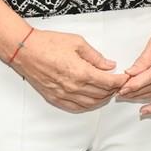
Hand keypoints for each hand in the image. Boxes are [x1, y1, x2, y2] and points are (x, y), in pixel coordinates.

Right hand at [9, 29, 128, 111]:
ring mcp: (63, 95)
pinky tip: (92, 100)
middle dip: (113, 90)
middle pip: (101, 94)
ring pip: (90, 103)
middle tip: (119, 84)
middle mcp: (74, 87)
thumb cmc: (48, 43)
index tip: (126, 78)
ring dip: (102, 99)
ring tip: (108, 91)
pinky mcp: (55, 98)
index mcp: (81, 72)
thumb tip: (109, 65)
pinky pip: (75, 107)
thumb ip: (96, 56)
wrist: (25, 50)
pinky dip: (87, 106)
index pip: (108, 82)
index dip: (120, 81)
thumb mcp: (77, 42)